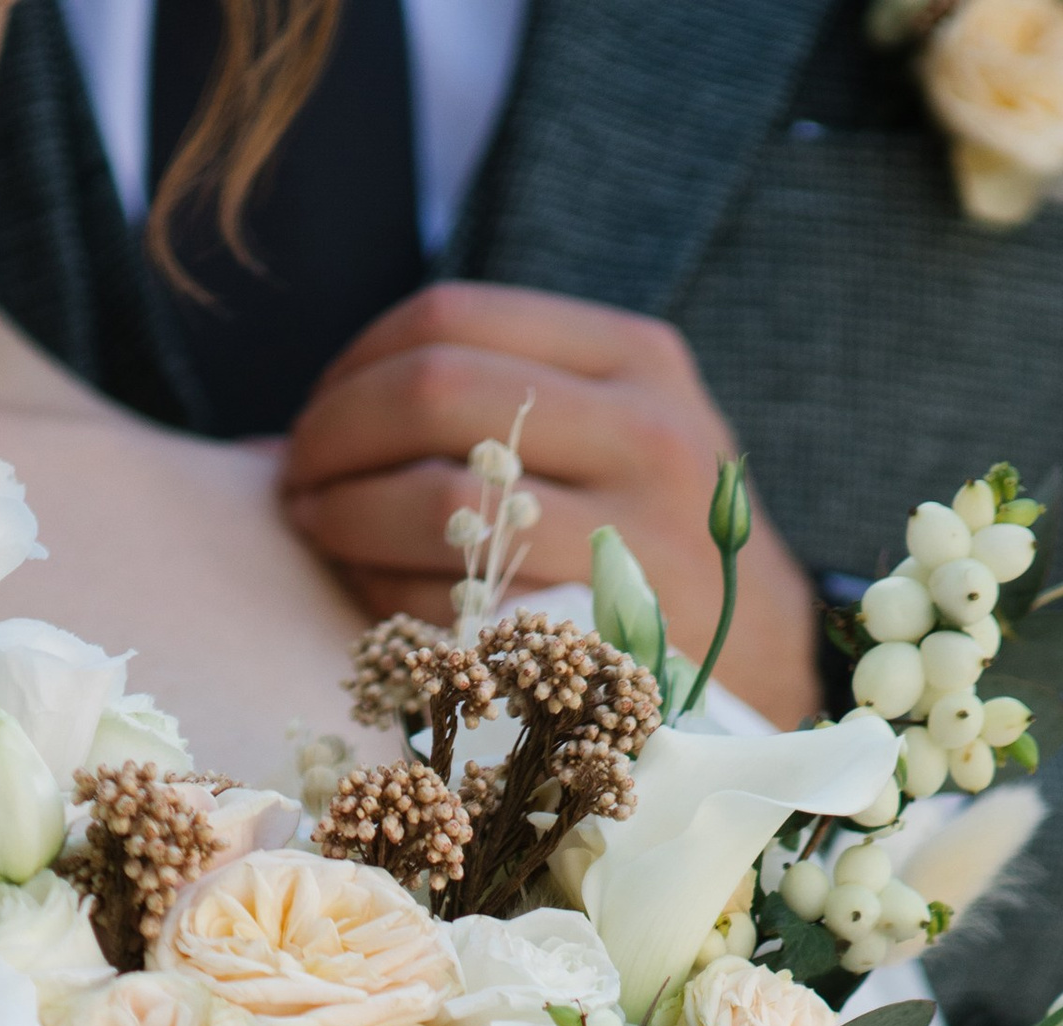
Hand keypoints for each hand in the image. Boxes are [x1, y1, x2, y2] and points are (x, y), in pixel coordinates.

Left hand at [280, 282, 819, 729]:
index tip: (315, 416)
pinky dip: (382, 597)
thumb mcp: (620, 434)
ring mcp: (631, 532)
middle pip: (431, 393)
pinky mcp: (605, 630)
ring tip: (316, 533)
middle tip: (293, 482)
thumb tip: (318, 413)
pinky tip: (366, 600)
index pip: (450, 320)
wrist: (768, 668)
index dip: (352, 365)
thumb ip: (507, 399)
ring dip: (342, 517)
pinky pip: (454, 602)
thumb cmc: (656, 547)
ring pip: (438, 498)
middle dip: (331, 437)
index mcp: (634, 357)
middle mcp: (643, 429)